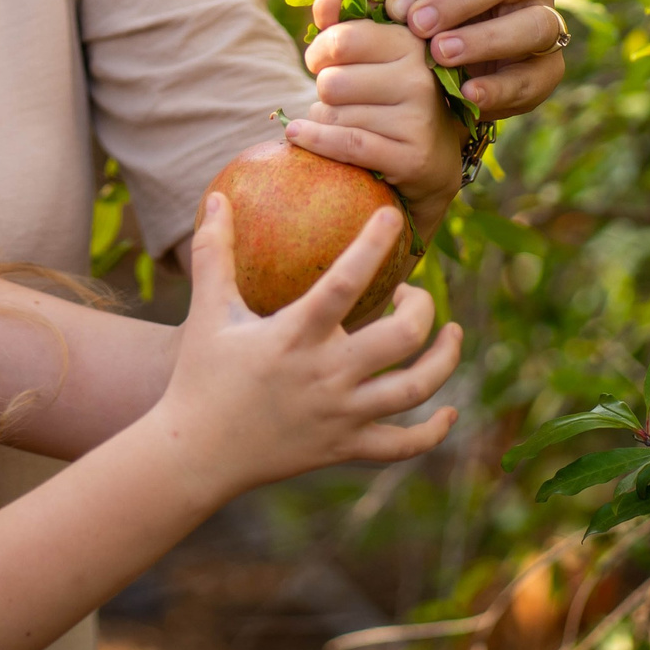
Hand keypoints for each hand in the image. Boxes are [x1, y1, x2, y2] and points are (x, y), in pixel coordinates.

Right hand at [154, 194, 460, 499]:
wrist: (196, 454)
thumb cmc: (201, 377)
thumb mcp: (208, 312)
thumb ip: (213, 253)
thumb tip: (216, 196)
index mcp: (295, 337)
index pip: (344, 283)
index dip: (372, 246)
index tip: (392, 217)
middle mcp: (327, 375)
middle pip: (402, 339)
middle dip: (422, 308)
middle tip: (412, 293)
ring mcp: (341, 415)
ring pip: (415, 389)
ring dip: (445, 360)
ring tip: (453, 334)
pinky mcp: (345, 448)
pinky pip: (403, 445)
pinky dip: (434, 432)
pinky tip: (450, 413)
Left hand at [284, 0, 463, 238]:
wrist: (432, 160)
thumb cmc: (391, 99)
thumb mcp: (373, 59)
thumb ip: (343, 28)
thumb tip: (324, 0)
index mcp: (411, 44)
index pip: (342, 40)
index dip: (318, 52)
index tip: (318, 63)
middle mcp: (420, 78)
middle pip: (332, 82)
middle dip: (323, 92)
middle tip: (336, 99)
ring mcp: (419, 119)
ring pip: (335, 115)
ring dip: (324, 121)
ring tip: (341, 121)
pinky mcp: (412, 157)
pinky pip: (347, 144)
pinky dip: (315, 140)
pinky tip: (298, 134)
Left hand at [384, 0, 565, 118]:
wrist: (456, 81)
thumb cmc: (427, 29)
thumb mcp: (405, 11)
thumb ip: (379, 4)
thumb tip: (336, 4)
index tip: (396, 6)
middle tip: (417, 26)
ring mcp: (547, 22)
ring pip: (535, 22)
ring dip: (486, 38)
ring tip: (441, 55)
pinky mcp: (550, 68)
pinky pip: (539, 75)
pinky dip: (503, 86)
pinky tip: (469, 93)